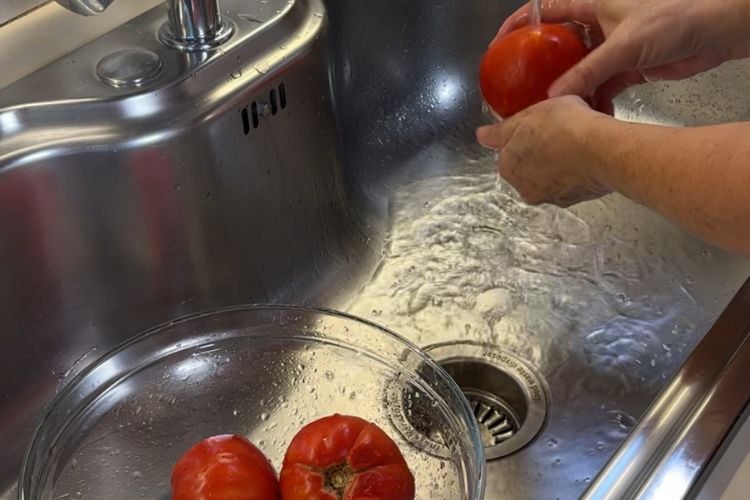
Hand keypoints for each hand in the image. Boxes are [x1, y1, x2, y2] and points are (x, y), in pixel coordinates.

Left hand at [476, 96, 610, 206]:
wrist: (603, 150)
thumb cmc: (563, 128)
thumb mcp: (526, 117)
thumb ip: (500, 130)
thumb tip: (482, 136)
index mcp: (508, 167)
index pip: (509, 152)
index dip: (524, 135)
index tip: (539, 125)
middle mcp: (525, 188)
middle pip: (529, 166)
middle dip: (541, 151)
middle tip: (559, 131)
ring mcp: (551, 197)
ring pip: (551, 175)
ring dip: (559, 162)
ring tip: (576, 141)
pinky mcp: (576, 199)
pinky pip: (572, 181)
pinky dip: (577, 170)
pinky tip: (588, 155)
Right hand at [494, 0, 749, 107]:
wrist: (714, 32)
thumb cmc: (674, 19)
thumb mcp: (623, 45)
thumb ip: (587, 71)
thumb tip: (555, 97)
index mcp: (591, 5)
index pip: (544, 10)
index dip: (519, 24)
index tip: (499, 44)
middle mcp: (597, 24)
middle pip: (557, 44)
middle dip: (538, 64)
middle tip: (520, 86)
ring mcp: (610, 47)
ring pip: (577, 69)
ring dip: (565, 88)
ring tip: (545, 106)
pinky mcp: (625, 67)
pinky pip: (599, 85)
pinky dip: (591, 100)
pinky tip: (581, 113)